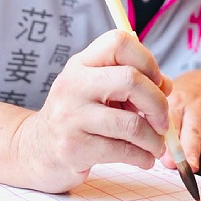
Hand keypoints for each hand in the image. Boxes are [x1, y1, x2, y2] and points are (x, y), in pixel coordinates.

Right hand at [13, 30, 171, 192]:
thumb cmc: (77, 116)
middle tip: (162, 121)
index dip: (148, 60)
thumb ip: (132, 82)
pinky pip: (122, 151)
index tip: (157, 83)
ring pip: (131, 123)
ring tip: (156, 145)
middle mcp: (73, 84)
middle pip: (131, 80)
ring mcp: (71, 116)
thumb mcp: (98, 89)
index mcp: (82, 63)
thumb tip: (165, 85)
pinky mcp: (74, 148)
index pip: (120, 42)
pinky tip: (143, 158)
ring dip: (154, 139)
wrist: (35, 150)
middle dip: (158, 103)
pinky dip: (142, 157)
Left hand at [163, 70, 200, 172]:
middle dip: (193, 150)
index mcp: (175, 105)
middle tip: (192, 167)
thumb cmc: (177, 100)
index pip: (171, 126)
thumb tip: (143, 149)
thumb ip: (153, 123)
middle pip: (194, 131)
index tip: (168, 163)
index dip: (170, 145)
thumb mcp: (162, 104)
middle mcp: (195, 109)